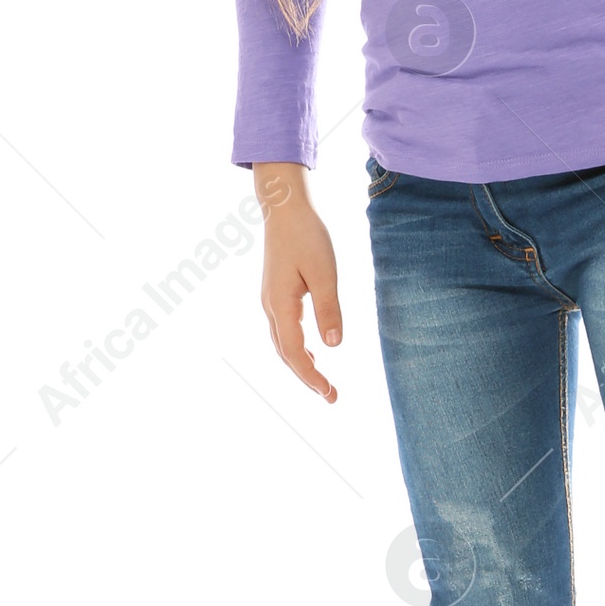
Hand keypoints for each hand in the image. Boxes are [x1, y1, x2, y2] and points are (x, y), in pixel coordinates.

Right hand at [252, 162, 341, 401]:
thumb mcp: (324, 273)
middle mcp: (271, 307)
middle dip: (307, 377)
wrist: (285, 208)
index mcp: (281, 305)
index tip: (330, 393)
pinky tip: (313, 351)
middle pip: (286, 354)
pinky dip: (297, 347)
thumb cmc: (307, 237)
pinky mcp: (276, 293)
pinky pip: (284, 330)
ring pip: (283, 344)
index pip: (295, 353)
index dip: (311, 376)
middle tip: (331, 396)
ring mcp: (270, 300)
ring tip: (322, 382)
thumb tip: (333, 345)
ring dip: (302, 364)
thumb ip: (328, 309)